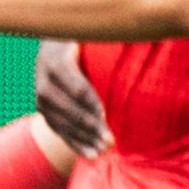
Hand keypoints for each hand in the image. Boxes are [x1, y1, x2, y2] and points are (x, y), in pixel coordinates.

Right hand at [34, 41, 110, 157]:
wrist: (54, 43)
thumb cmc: (85, 38)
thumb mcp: (91, 34)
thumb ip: (110, 37)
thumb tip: (146, 37)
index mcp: (57, 61)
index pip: (77, 87)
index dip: (92, 103)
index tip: (107, 117)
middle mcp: (44, 81)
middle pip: (69, 109)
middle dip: (91, 127)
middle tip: (112, 141)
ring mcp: (41, 98)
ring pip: (62, 123)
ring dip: (84, 139)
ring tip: (105, 150)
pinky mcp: (44, 111)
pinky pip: (58, 131)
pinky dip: (75, 144)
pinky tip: (92, 155)